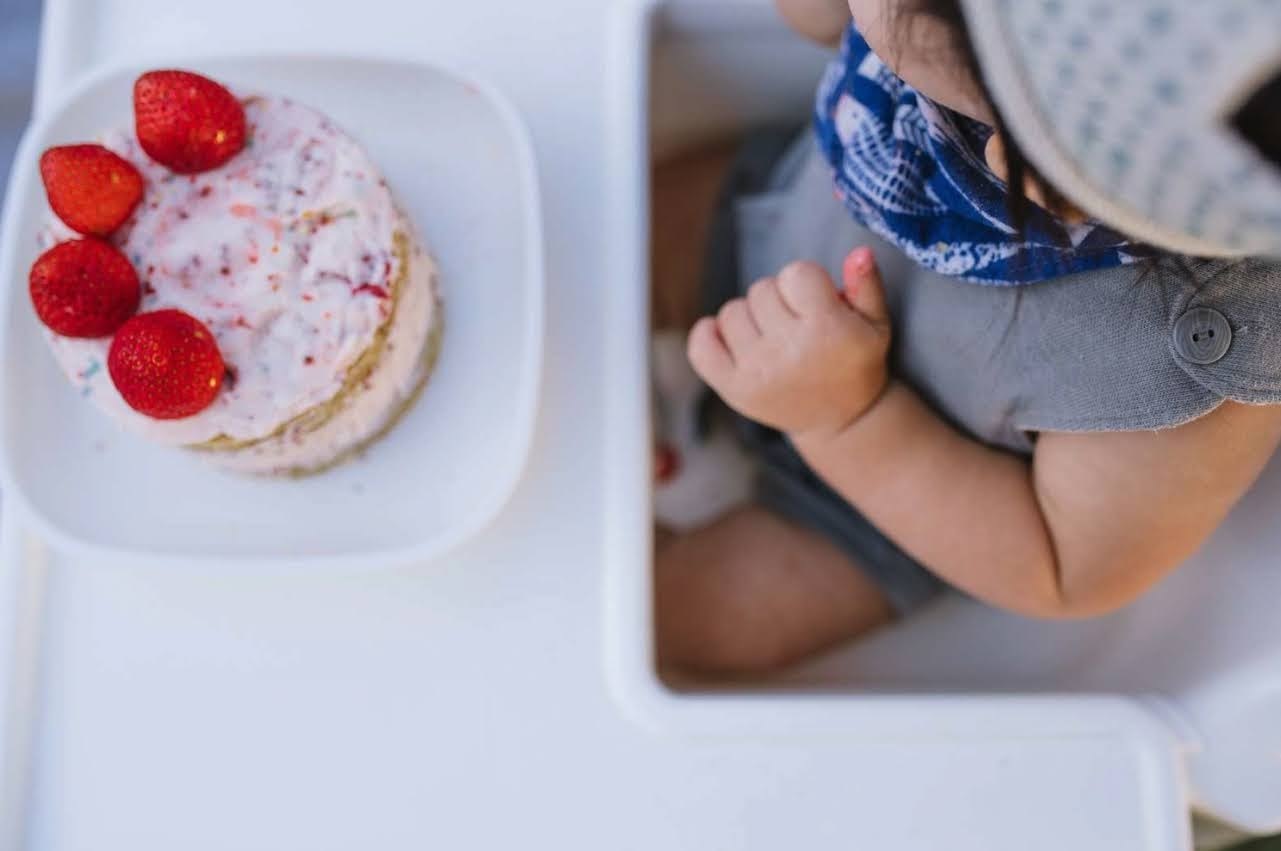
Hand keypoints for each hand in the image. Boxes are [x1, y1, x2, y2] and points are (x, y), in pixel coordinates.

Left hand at [687, 248, 891, 439]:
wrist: (842, 420)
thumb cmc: (857, 363)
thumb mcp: (876, 325)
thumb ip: (867, 285)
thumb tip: (859, 252)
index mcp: (826, 330)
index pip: (796, 273)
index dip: (806, 283)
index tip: (816, 303)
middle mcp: (788, 351)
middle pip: (761, 289)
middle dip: (779, 300)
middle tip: (796, 324)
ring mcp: (757, 371)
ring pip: (732, 312)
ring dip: (750, 318)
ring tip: (773, 338)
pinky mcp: (733, 389)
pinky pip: (700, 345)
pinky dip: (709, 335)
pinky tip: (732, 340)